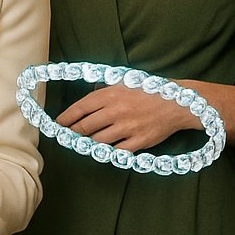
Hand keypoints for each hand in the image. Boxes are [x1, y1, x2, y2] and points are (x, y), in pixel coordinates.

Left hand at [57, 83, 200, 151]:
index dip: (66, 117)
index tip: (58, 123)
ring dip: (88, 143)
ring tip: (82, 144)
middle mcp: (116, 111)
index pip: (80, 108)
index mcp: (110, 94)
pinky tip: (103, 151)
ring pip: (98, 141)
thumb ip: (104, 91)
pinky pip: (117, 151)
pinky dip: (108, 152)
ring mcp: (127, 128)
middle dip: (73, 133)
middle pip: (85, 127)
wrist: (176, 103)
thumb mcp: (123, 82)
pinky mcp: (139, 142)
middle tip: (66, 136)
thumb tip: (85, 102)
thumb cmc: (148, 90)